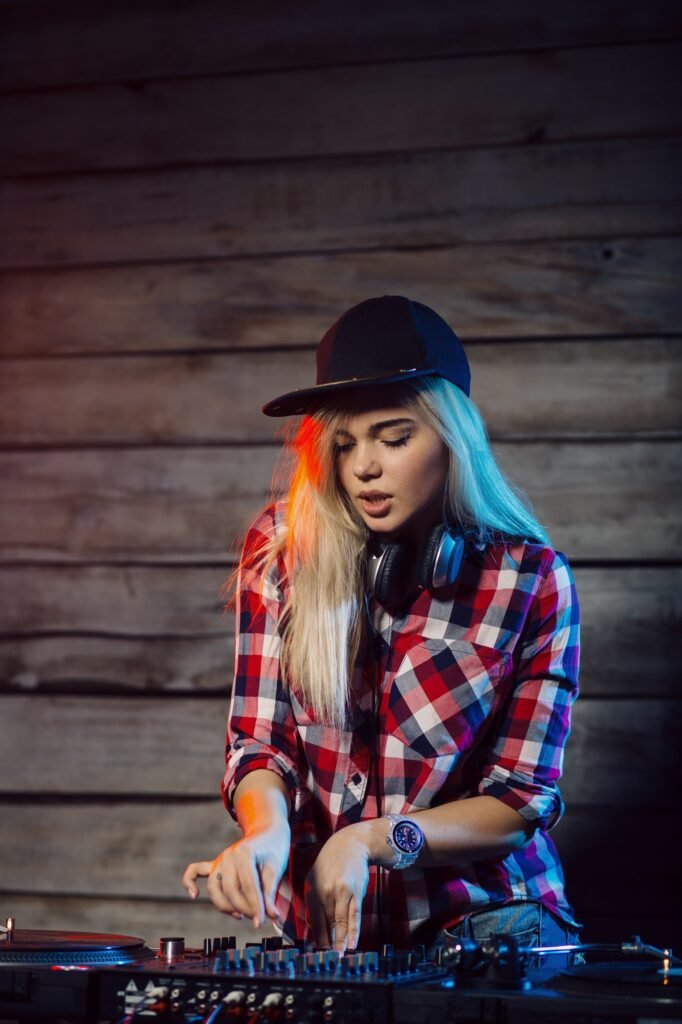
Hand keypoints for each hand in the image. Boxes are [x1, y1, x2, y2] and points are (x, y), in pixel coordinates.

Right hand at [182, 823, 289, 928]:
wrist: (267, 832)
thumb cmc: (272, 851)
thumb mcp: (276, 869)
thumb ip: (270, 893)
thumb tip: (272, 916)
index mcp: (245, 854)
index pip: (248, 886)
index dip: (255, 906)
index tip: (261, 922)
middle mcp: (228, 856)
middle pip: (230, 889)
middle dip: (243, 908)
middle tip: (256, 919)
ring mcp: (219, 859)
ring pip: (214, 887)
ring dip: (225, 905)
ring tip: (241, 916)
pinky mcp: (214, 864)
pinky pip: (195, 871)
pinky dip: (189, 882)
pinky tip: (194, 894)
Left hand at [304, 822, 377, 951]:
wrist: (350, 843)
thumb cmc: (331, 863)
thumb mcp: (315, 877)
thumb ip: (313, 901)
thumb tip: (312, 927)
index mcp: (312, 889)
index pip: (312, 920)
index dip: (316, 938)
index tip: (316, 953)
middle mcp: (324, 891)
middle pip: (326, 923)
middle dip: (327, 943)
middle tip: (328, 960)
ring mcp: (340, 891)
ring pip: (339, 922)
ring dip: (340, 941)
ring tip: (340, 956)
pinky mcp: (355, 891)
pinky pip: (353, 915)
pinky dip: (353, 931)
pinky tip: (352, 943)